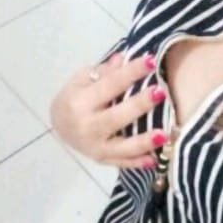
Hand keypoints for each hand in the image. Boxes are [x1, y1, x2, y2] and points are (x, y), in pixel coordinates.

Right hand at [50, 51, 167, 169]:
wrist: (58, 125)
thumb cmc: (74, 97)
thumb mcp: (82, 79)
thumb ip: (104, 71)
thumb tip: (122, 59)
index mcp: (79, 101)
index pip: (109, 85)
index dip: (130, 72)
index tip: (151, 61)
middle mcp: (86, 126)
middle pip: (115, 117)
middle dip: (138, 105)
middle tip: (160, 92)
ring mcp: (94, 146)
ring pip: (121, 147)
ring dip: (142, 142)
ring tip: (163, 134)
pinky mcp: (101, 159)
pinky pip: (121, 163)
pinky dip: (137, 163)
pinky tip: (154, 159)